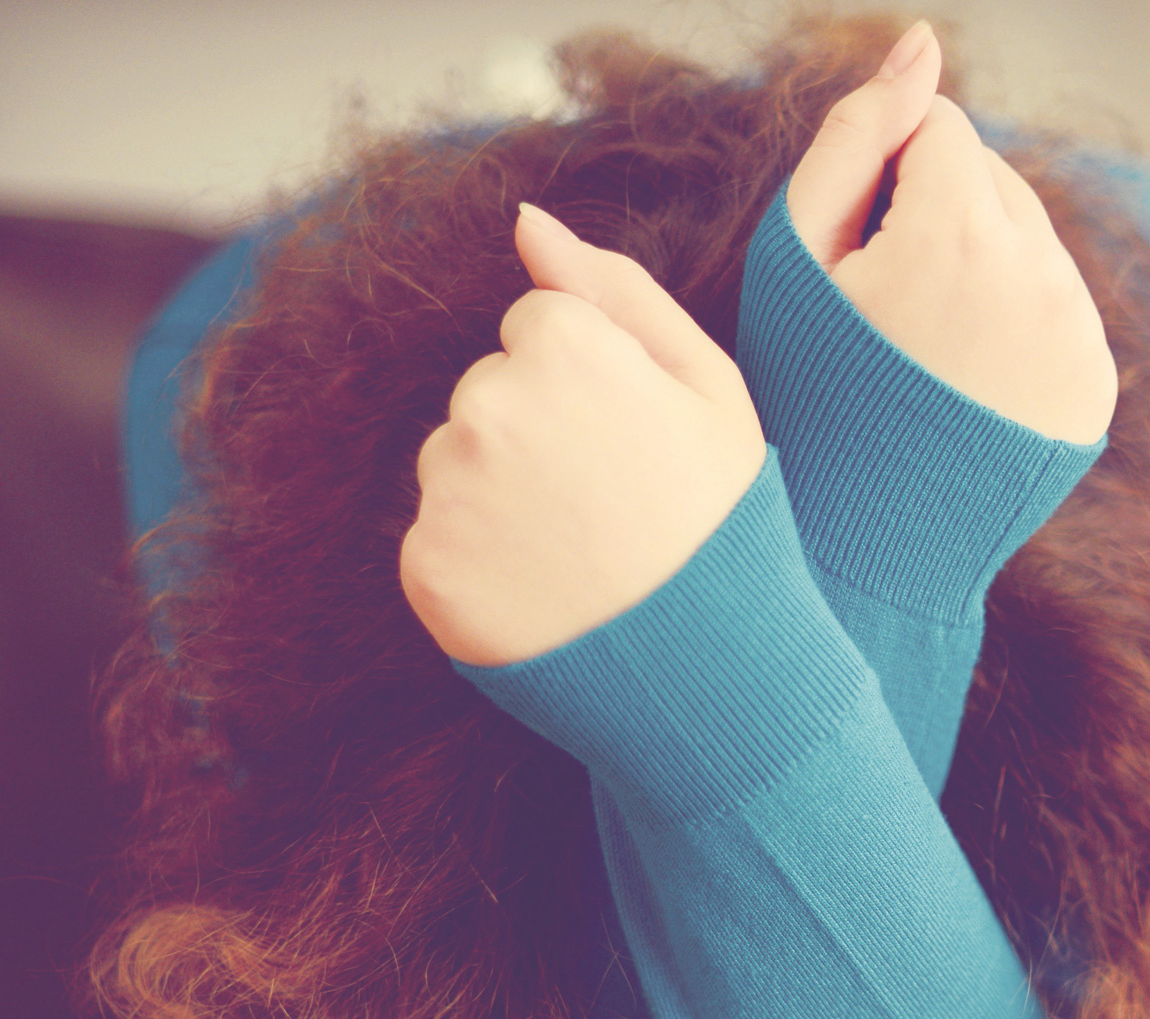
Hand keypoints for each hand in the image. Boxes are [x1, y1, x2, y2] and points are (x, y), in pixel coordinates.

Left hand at [400, 204, 766, 667]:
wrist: (714, 669)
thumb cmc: (723, 516)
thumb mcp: (707, 383)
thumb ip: (613, 287)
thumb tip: (526, 219)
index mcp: (561, 344)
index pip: (537, 329)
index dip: (594, 386)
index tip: (635, 443)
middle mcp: (489, 403)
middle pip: (489, 392)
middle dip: (539, 435)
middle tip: (614, 505)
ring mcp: (451, 489)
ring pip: (457, 463)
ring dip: (503, 498)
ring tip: (581, 553)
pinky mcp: (426, 567)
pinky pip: (440, 539)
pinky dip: (483, 564)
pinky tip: (547, 592)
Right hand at [787, 21, 1116, 445]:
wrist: (862, 535)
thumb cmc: (810, 385)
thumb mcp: (799, 255)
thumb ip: (857, 134)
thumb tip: (925, 43)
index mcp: (960, 236)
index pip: (938, 128)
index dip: (882, 183)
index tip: (859, 257)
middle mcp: (1038, 279)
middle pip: (994, 180)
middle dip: (941, 215)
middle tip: (888, 310)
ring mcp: (1077, 336)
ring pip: (1032, 240)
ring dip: (983, 264)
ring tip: (924, 346)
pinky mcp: (1097, 384)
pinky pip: (1060, 307)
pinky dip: (1018, 323)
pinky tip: (965, 376)